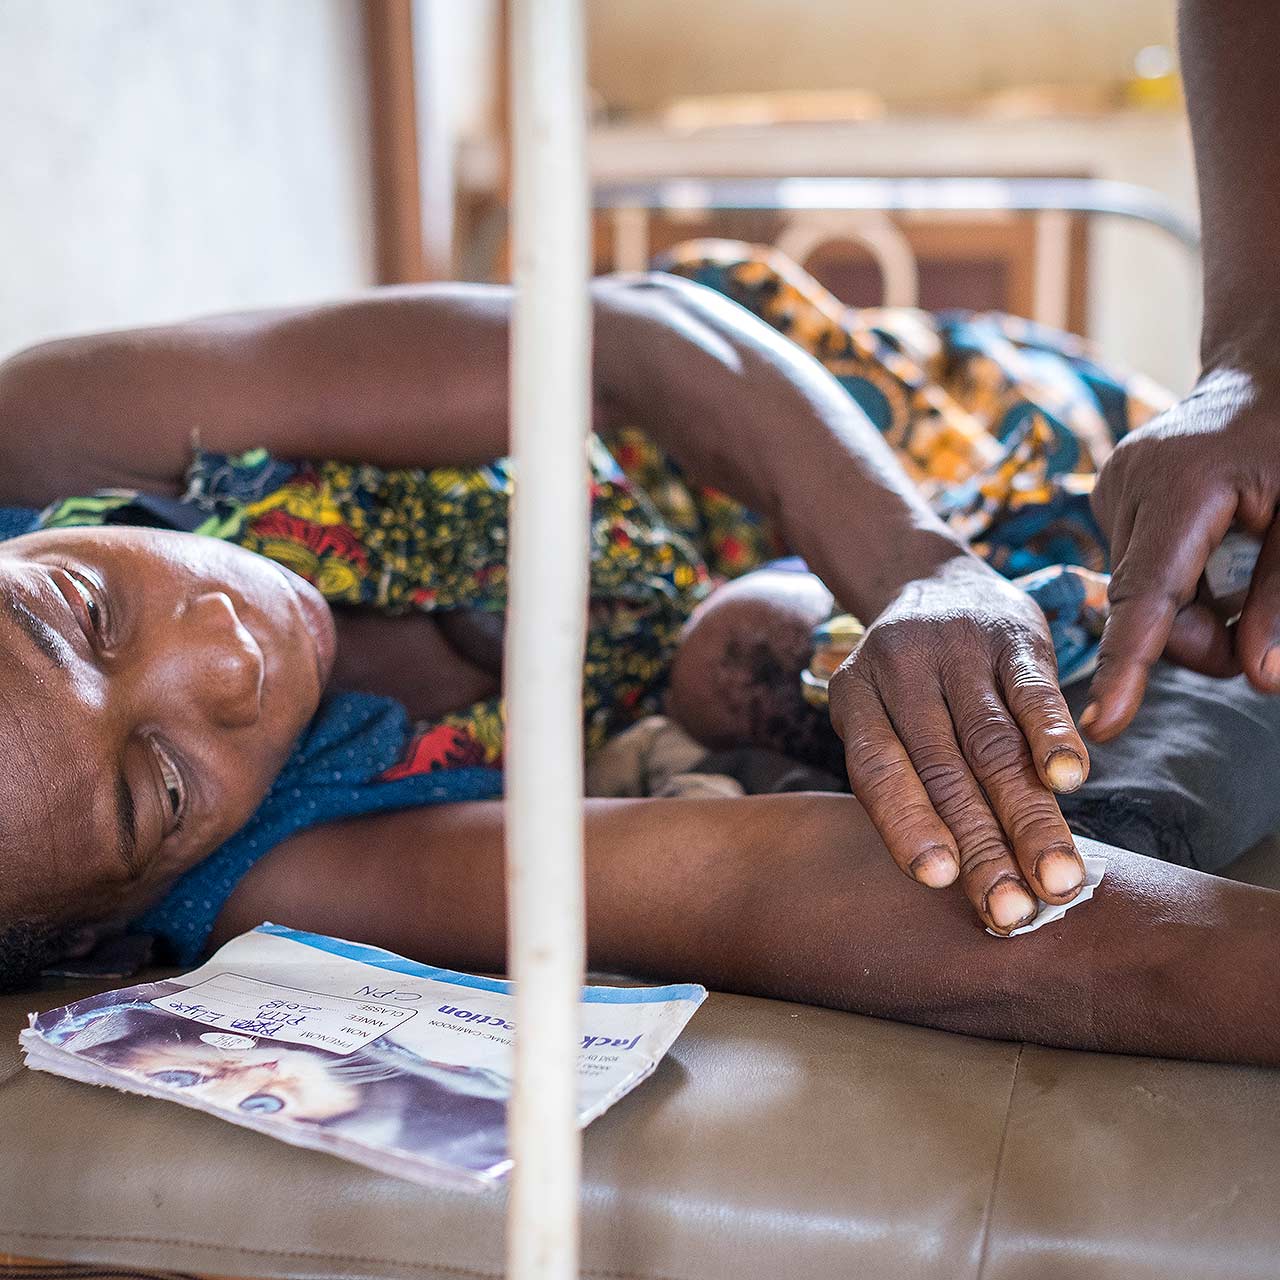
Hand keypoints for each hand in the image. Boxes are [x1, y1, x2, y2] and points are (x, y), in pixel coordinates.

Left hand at [827, 556, 1089, 932]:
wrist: (933, 580)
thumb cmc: (908, 682)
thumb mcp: (878, 713)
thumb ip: (904, 778)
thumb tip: (950, 875)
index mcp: (856, 698)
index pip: (877, 769)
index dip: (907, 823)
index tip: (941, 880)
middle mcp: (900, 672)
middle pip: (944, 770)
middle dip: (983, 847)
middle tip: (1014, 912)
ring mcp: (958, 651)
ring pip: (994, 743)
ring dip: (1029, 815)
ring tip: (1058, 878)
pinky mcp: (1013, 635)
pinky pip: (1032, 690)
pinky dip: (1052, 735)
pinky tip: (1070, 781)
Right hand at [1086, 366, 1279, 739]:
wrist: (1267, 373)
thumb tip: (1262, 680)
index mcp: (1180, 487)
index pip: (1144, 594)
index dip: (1127, 664)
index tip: (1102, 724)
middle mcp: (1129, 486)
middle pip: (1143, 605)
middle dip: (1194, 639)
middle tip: (1254, 642)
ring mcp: (1113, 488)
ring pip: (1137, 593)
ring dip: (1185, 613)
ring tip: (1236, 594)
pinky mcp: (1111, 495)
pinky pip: (1135, 567)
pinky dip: (1174, 585)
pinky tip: (1209, 559)